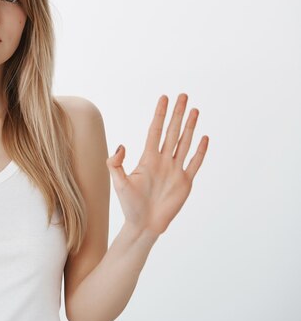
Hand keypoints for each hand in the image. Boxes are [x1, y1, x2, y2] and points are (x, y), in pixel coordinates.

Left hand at [106, 93, 208, 235]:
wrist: (144, 224)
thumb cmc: (129, 205)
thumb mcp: (119, 182)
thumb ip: (116, 164)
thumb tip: (121, 146)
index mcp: (148, 159)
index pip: (155, 130)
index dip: (159, 114)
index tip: (164, 98)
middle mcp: (163, 161)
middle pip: (172, 132)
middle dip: (177, 114)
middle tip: (183, 96)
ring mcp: (175, 170)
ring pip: (184, 143)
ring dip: (190, 127)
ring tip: (195, 110)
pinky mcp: (185, 182)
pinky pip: (194, 163)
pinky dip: (200, 151)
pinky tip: (204, 137)